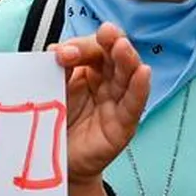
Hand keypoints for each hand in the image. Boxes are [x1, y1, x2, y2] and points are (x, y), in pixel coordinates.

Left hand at [51, 23, 150, 184]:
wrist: (53, 163)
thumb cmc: (55, 124)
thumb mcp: (51, 94)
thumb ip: (55, 73)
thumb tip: (54, 51)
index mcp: (88, 72)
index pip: (92, 50)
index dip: (81, 46)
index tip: (62, 53)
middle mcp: (106, 84)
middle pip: (114, 57)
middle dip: (110, 43)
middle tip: (106, 33)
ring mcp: (117, 103)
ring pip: (128, 76)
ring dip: (127, 58)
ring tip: (122, 46)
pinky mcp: (123, 125)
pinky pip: (134, 104)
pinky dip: (140, 88)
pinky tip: (143, 72)